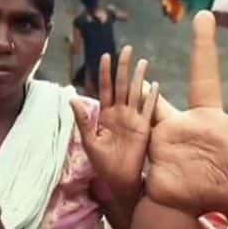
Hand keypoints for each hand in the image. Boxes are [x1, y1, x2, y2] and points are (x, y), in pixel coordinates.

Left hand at [71, 46, 159, 201]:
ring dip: (139, 77)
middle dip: (124, 67)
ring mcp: (133, 119)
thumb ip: (83, 120)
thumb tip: (72, 98)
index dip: (105, 73)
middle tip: (127, 48)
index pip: (105, 88)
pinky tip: (154, 84)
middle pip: (122, 85)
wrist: (119, 179)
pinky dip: (151, 97)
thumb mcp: (89, 141)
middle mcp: (120, 113)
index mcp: (105, 115)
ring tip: (143, 61)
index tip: (105, 55)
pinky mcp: (144, 127)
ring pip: (136, 93)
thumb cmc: (102, 163)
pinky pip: (148, 109)